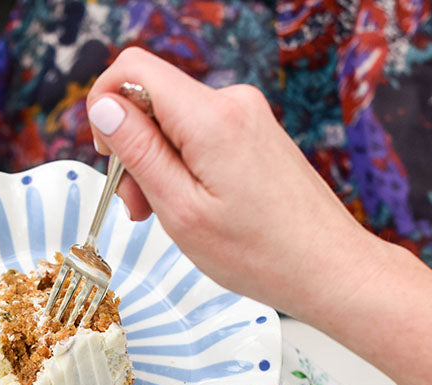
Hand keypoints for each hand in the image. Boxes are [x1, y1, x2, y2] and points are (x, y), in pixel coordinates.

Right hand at [86, 48, 381, 324]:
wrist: (328, 267)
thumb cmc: (260, 253)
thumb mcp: (180, 209)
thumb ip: (138, 152)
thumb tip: (103, 107)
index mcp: (211, 118)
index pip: (133, 69)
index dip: (104, 104)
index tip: (106, 153)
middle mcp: (233, 103)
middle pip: (152, 99)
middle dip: (132, 148)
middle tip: (139, 206)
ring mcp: (248, 116)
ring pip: (174, 121)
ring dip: (157, 164)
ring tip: (168, 215)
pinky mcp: (254, 132)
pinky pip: (200, 134)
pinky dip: (183, 166)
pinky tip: (194, 207)